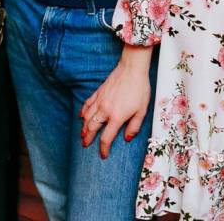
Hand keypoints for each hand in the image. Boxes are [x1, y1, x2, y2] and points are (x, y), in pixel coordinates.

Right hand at [80, 44, 151, 159]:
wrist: (132, 70)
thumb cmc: (139, 90)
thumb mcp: (142, 111)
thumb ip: (134, 127)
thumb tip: (127, 138)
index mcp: (117, 117)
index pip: (106, 138)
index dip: (104, 149)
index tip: (103, 155)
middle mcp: (105, 110)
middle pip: (92, 128)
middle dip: (87, 139)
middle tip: (85, 145)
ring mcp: (100, 100)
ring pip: (87, 117)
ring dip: (83, 127)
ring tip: (82, 134)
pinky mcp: (98, 92)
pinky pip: (87, 104)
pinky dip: (83, 111)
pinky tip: (81, 116)